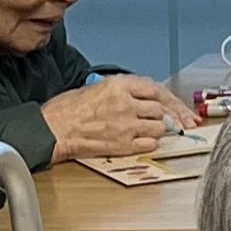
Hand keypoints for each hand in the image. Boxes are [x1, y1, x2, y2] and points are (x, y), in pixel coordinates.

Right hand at [42, 73, 196, 163]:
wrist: (51, 129)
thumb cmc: (66, 109)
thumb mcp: (96, 86)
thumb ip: (123, 90)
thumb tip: (145, 97)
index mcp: (118, 86)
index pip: (156, 90)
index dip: (171, 100)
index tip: (180, 108)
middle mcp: (125, 104)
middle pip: (160, 109)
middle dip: (166, 116)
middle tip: (174, 122)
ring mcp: (125, 125)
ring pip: (158, 127)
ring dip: (157, 129)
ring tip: (146, 129)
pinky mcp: (122, 144)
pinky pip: (149, 145)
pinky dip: (150, 143)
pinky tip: (142, 141)